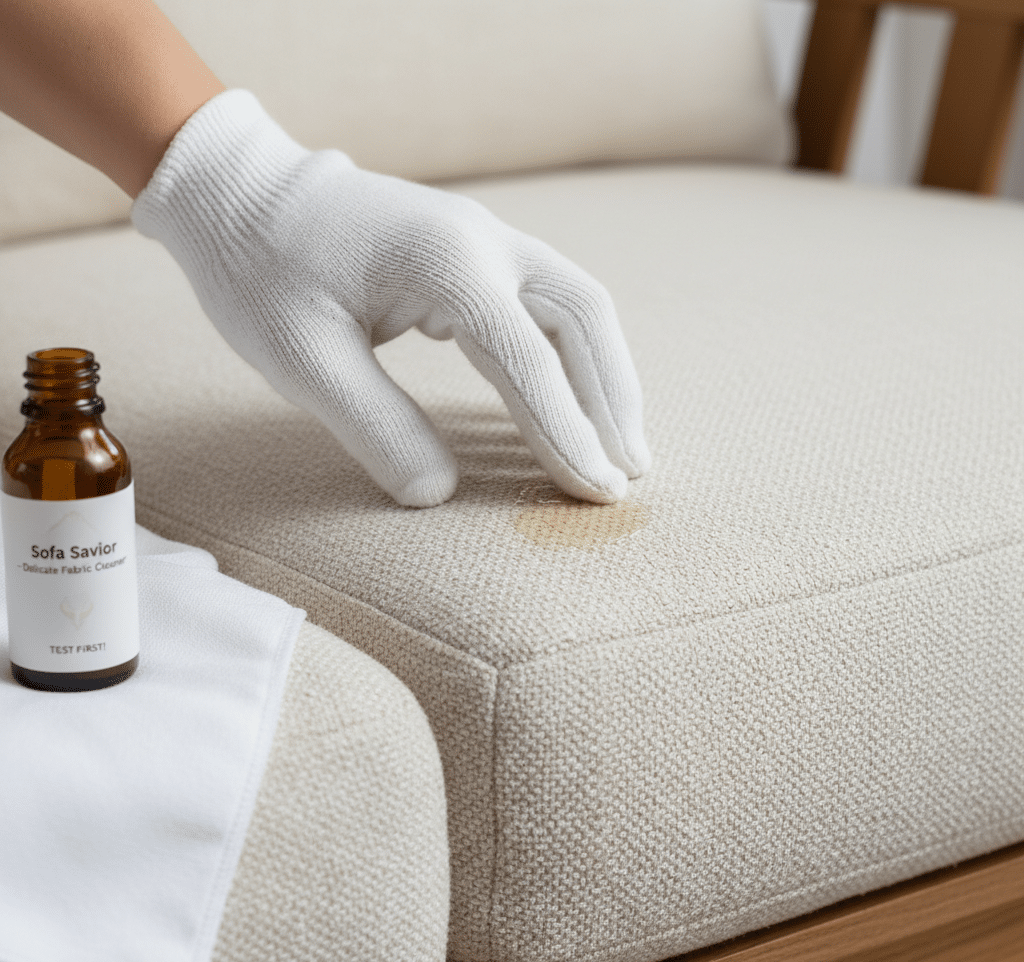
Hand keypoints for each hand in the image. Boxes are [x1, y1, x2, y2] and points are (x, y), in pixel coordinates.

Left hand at [132, 90, 648, 506]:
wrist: (241, 193)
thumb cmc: (261, 270)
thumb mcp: (301, 358)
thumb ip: (374, 425)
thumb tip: (437, 495)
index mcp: (446, 264)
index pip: (530, 361)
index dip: (568, 433)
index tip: (595, 493)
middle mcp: (485, 242)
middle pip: (585, 319)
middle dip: (614, 401)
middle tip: (627, 475)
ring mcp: (485, 240)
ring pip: (578, 307)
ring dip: (606, 377)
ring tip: (620, 446)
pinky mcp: (474, 253)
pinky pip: (546, 304)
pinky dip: (573, 358)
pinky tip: (575, 401)